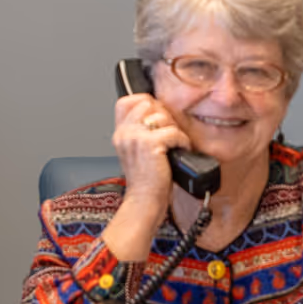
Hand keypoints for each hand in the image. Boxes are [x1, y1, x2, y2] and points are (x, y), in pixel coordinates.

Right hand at [112, 88, 189, 222]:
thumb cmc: (145, 181)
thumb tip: (160, 115)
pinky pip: (174, 132)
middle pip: (147, 103)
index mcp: (119, 134)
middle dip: (163, 116)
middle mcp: (124, 133)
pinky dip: (183, 141)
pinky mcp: (150, 145)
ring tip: (174, 144)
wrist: (144, 202)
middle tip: (168, 133)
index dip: (145, 103)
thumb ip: (139, 133)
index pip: (126, 101)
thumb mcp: (135, 152)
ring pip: (162, 116)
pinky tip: (181, 151)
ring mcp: (135, 137)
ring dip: (174, 129)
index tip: (156, 118)